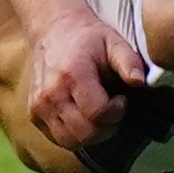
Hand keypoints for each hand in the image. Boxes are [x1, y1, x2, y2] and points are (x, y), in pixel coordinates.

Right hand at [26, 10, 146, 148]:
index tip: (122, 98)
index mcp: (72, 75)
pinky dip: (76, 135)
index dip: (117, 111)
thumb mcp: (114, 42)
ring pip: (71, 141)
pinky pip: (59, 138)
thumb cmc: (89, 39)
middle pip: (85, 133)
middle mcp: (50, 94)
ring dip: (92, 135)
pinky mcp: (34, 114)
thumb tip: (139, 82)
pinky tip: (84, 116)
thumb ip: (129, 61)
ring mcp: (39, 106)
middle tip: (113, 109)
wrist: (54, 31)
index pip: (97, 112)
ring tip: (100, 113)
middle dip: (107, 127)